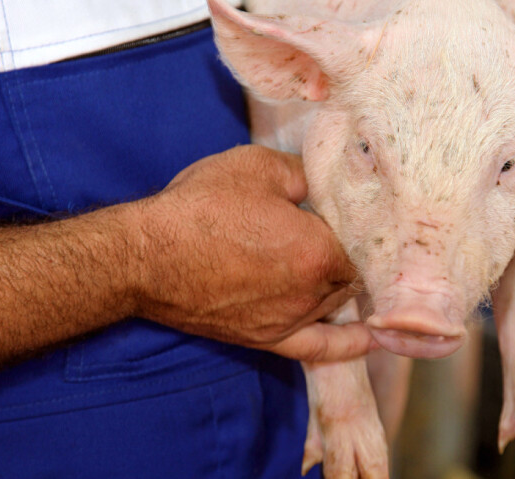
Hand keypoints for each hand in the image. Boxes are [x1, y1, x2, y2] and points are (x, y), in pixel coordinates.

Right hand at [132, 145, 370, 361]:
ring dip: (349, 285)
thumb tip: (325, 180)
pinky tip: (368, 339)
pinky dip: (347, 344)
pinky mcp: (268, 338)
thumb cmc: (200, 208)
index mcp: (319, 250)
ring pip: (340, 304)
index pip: (366, 241)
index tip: (368, 212)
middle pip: (357, 274)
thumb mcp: (258, 166)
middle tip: (359, 235)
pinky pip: (320, 348)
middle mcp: (313, 292)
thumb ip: (305, 173)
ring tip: (358, 266)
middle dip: (359, 253)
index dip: (370, 226)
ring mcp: (292, 319)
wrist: (145, 256)